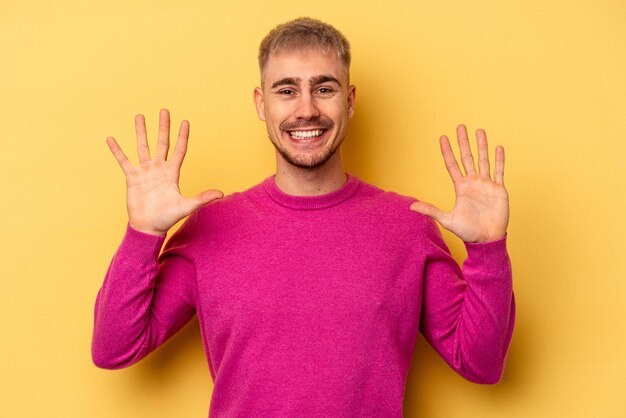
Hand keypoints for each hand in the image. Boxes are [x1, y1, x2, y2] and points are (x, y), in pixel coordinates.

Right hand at [106, 109, 222, 235]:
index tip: (185, 122)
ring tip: (140, 116)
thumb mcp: (186, 206)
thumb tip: (222, 194)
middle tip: (165, 110)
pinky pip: (124, 161)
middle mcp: (159, 169)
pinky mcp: (132, 178)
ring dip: (141, 132)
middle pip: (162, 143)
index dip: (183, 136)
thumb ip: (202, 198)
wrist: (148, 227)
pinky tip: (111, 138)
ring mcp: (145, 172)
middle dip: (164, 127)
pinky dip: (117, 150)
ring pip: (143, 146)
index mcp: (172, 173)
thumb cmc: (167, 218)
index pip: (179, 150)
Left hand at [410, 125, 508, 242]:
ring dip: (482, 146)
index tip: (443, 138)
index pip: (452, 165)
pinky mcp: (499, 189)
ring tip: (479, 131)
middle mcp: (473, 182)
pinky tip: (498, 148)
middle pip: (467, 157)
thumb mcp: (447, 219)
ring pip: (484, 160)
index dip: (447, 152)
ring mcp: (486, 184)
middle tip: (460, 127)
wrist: (487, 239)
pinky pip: (499, 171)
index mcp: (461, 187)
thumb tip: (411, 207)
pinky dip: (499, 160)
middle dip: (464, 142)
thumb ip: (431, 210)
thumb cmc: (467, 231)